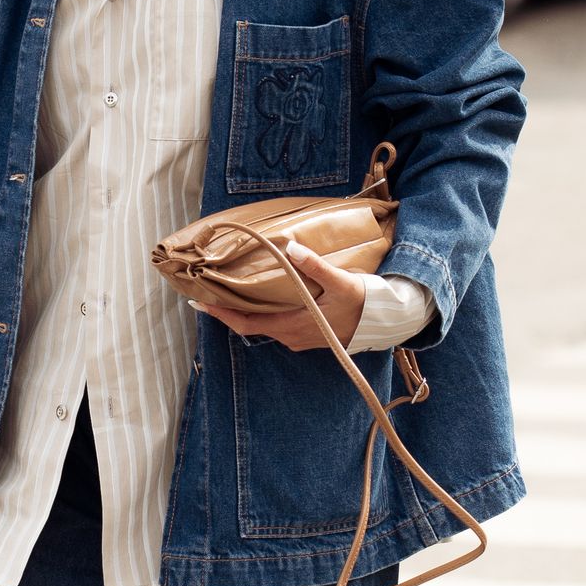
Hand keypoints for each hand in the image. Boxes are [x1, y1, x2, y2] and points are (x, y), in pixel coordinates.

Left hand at [192, 240, 365, 351]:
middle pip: (251, 324)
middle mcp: (291, 336)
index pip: (247, 323)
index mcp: (292, 326)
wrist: (386, 322)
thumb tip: (290, 247)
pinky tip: (262, 296)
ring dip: (246, 309)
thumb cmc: (363, 303)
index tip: (200, 303)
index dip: (222, 314)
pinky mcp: (308, 335)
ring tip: (231, 290)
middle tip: (209, 291)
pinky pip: (277, 324)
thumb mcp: (340, 282)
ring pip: (264, 324)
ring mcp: (299, 337)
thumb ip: (315, 266)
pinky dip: (264, 311)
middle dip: (229, 309)